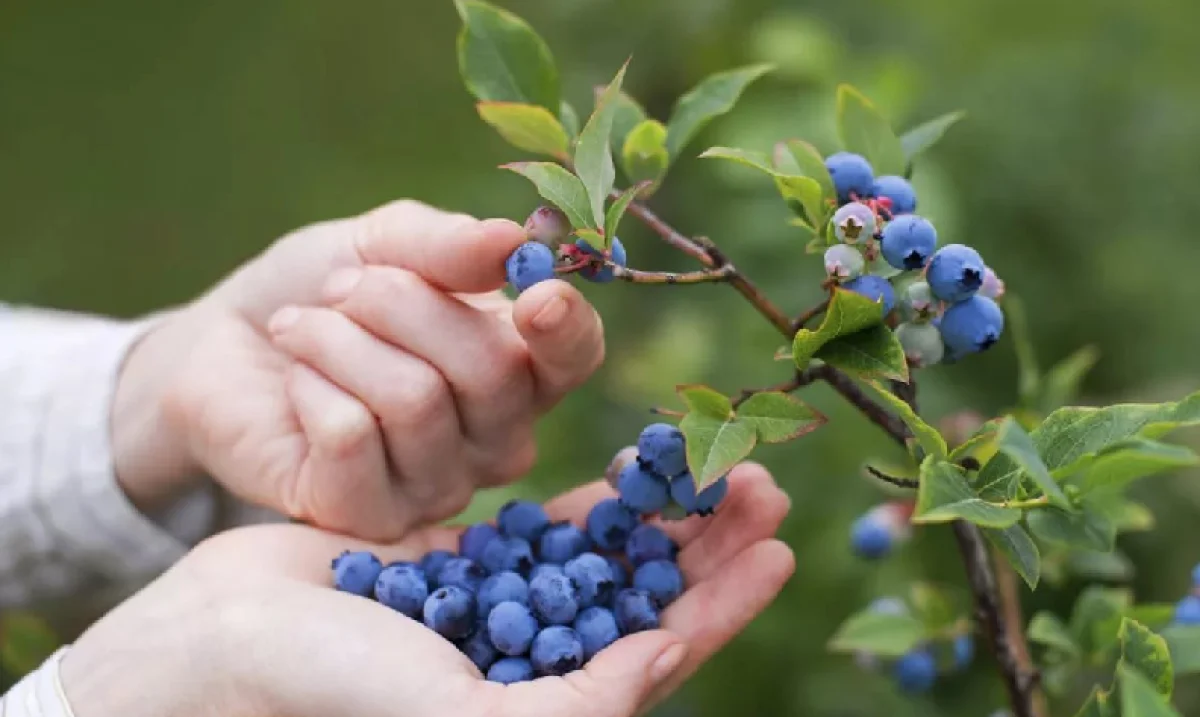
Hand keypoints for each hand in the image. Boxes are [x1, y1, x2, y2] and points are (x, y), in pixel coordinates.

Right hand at [61, 464, 794, 716]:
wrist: (225, 644)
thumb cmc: (336, 697)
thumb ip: (578, 705)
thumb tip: (670, 658)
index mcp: (548, 708)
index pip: (661, 653)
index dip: (725, 603)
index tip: (780, 548)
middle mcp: (533, 663)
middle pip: (646, 597)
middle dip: (708, 545)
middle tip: (763, 483)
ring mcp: (500, 608)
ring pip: (607, 555)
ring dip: (663, 513)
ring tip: (716, 464)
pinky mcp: (463, 562)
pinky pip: (545, 525)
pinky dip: (591, 500)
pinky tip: (634, 468)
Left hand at [113, 200, 605, 539]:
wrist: (223, 348)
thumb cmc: (321, 294)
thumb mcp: (382, 244)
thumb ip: (448, 244)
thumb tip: (514, 241)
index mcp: (518, 368)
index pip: (575, 359)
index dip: (566, 329)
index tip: (534, 293)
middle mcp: (494, 439)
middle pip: (491, 370)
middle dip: (401, 303)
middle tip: (342, 289)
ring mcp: (437, 487)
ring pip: (415, 400)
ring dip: (340, 340)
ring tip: (302, 328)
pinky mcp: (368, 517)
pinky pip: (351, 435)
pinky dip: (310, 384)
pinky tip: (295, 383)